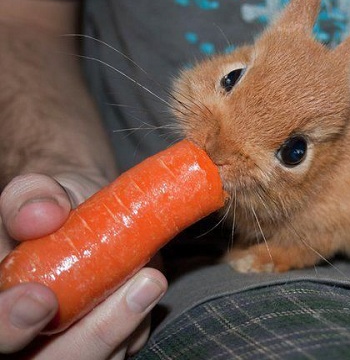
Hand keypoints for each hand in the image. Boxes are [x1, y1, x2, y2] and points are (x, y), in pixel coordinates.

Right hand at [0, 173, 166, 357]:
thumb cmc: (51, 209)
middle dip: (96, 333)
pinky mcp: (103, 347)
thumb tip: (42, 215)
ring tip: (149, 279)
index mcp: (0, 300)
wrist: (84, 213)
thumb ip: (30, 197)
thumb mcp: (36, 192)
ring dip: (129, 324)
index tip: (41, 299)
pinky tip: (144, 290)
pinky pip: (124, 349)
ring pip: (96, 359)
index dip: (8, 325)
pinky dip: (139, 324)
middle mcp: (25, 335)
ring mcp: (65, 346)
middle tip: (142, 285)